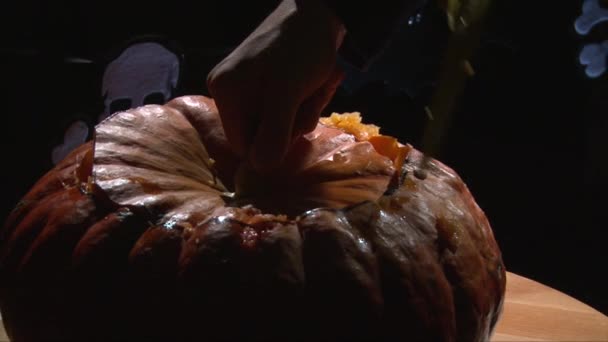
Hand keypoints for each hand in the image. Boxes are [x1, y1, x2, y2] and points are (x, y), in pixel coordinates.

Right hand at [207, 0, 344, 171]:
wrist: (319, 13)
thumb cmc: (300, 48)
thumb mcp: (287, 92)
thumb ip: (273, 131)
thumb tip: (260, 168)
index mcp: (226, 92)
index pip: (243, 145)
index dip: (272, 144)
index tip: (296, 123)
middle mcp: (231, 91)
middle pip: (262, 134)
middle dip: (293, 123)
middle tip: (310, 98)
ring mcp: (249, 87)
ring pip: (279, 123)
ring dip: (305, 110)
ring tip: (316, 86)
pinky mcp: (268, 84)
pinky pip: (286, 108)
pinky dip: (306, 101)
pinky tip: (317, 83)